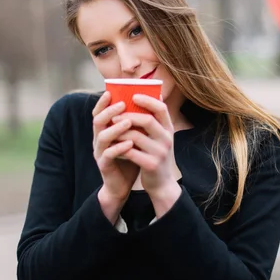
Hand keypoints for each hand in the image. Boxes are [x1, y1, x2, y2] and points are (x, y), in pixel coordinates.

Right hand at [92, 92, 139, 216]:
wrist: (123, 184)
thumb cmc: (130, 157)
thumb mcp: (133, 137)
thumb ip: (137, 122)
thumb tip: (153, 101)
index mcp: (104, 131)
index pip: (99, 112)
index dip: (102, 102)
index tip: (110, 91)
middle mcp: (99, 140)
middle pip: (98, 121)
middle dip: (110, 111)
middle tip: (123, 104)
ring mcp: (100, 152)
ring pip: (102, 137)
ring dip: (115, 128)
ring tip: (128, 122)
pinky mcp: (104, 165)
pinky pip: (109, 155)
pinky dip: (119, 148)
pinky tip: (130, 144)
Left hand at [112, 94, 181, 213]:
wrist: (162, 183)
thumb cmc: (156, 155)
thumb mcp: (160, 137)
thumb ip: (153, 121)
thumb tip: (143, 97)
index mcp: (169, 129)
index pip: (161, 108)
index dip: (147, 100)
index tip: (133, 96)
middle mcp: (167, 139)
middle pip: (148, 120)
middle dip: (129, 115)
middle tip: (115, 115)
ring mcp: (160, 153)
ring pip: (136, 136)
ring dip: (121, 131)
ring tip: (111, 129)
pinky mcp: (151, 165)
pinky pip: (131, 152)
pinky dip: (120, 147)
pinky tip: (113, 145)